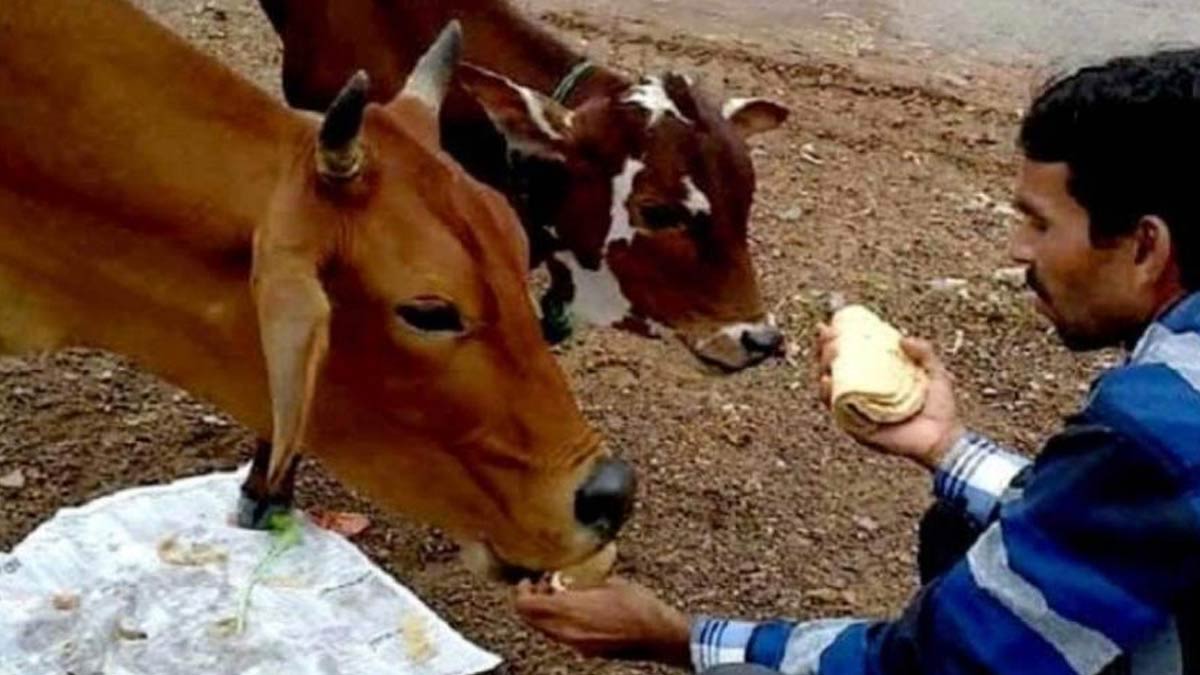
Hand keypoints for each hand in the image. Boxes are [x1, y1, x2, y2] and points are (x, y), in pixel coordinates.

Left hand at [513, 577, 691, 667]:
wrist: (659, 635)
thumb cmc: (639, 606)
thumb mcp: (607, 582)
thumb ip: (581, 583)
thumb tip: (567, 581)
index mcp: (569, 611)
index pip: (526, 606)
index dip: (521, 592)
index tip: (527, 580)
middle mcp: (567, 632)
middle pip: (531, 620)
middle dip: (532, 602)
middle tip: (542, 585)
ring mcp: (576, 645)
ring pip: (545, 630)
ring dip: (546, 613)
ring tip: (562, 595)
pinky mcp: (587, 652)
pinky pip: (562, 637)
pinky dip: (560, 623)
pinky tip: (577, 609)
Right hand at [816, 324, 964, 469]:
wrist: (943, 439)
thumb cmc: (939, 410)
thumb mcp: (936, 373)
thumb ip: (925, 353)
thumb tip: (903, 338)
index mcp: (877, 378)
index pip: (851, 356)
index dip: (837, 341)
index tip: (831, 324)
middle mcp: (863, 393)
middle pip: (834, 369)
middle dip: (825, 350)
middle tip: (828, 336)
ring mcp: (857, 410)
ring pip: (829, 387)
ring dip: (823, 367)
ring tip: (828, 353)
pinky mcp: (856, 427)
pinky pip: (836, 410)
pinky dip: (828, 395)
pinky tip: (827, 381)